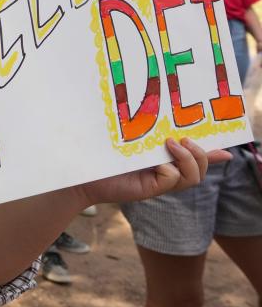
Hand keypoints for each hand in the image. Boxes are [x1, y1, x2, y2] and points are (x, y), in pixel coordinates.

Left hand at [76, 138, 230, 205]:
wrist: (80, 170)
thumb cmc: (99, 151)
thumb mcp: (127, 136)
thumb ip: (145, 129)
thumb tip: (163, 118)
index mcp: (163, 158)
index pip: (195, 158)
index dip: (213, 154)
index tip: (227, 148)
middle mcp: (165, 171)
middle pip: (200, 169)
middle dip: (202, 154)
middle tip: (184, 138)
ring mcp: (158, 182)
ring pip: (192, 177)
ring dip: (189, 159)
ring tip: (172, 144)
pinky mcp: (149, 188)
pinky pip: (172, 179)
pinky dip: (169, 169)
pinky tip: (156, 162)